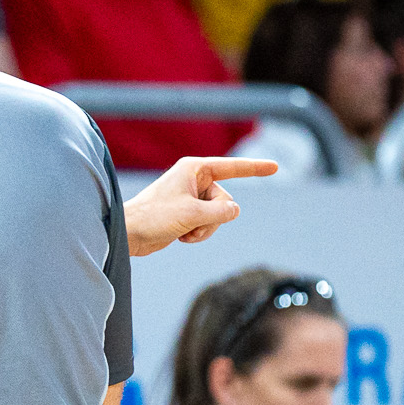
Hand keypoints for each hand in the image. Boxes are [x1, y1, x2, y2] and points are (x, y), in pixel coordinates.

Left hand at [122, 156, 277, 255]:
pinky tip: (180, 237)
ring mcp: (191, 197)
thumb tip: (234, 211)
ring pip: (218, 215)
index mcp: (194, 168)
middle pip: (226, 200)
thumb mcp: (192, 214)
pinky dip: (198, 234)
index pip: (232, 167)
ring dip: (205, 229)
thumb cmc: (154, 217)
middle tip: (191, 222)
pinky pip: (207, 225)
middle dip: (214, 217)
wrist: (128, 233)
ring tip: (184, 232)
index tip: (275, 167)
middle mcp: (194, 180)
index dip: (254, 168)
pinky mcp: (186, 214)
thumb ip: (220, 211)